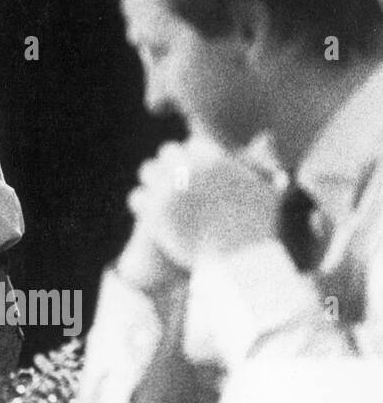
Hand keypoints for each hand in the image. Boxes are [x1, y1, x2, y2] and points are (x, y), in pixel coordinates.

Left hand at [130, 139, 278, 266]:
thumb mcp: (265, 192)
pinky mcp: (154, 212)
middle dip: (172, 164)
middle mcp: (188, 169)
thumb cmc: (258, 229)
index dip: (194, 156)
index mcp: (214, 160)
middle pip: (167, 152)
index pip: (193, 143)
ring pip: (148, 170)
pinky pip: (137, 196)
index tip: (194, 168)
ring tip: (161, 194)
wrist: (239, 262)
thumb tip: (264, 141)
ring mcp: (168, 189)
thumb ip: (260, 165)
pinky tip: (151, 212)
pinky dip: (143, 203)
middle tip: (174, 179)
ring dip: (154, 180)